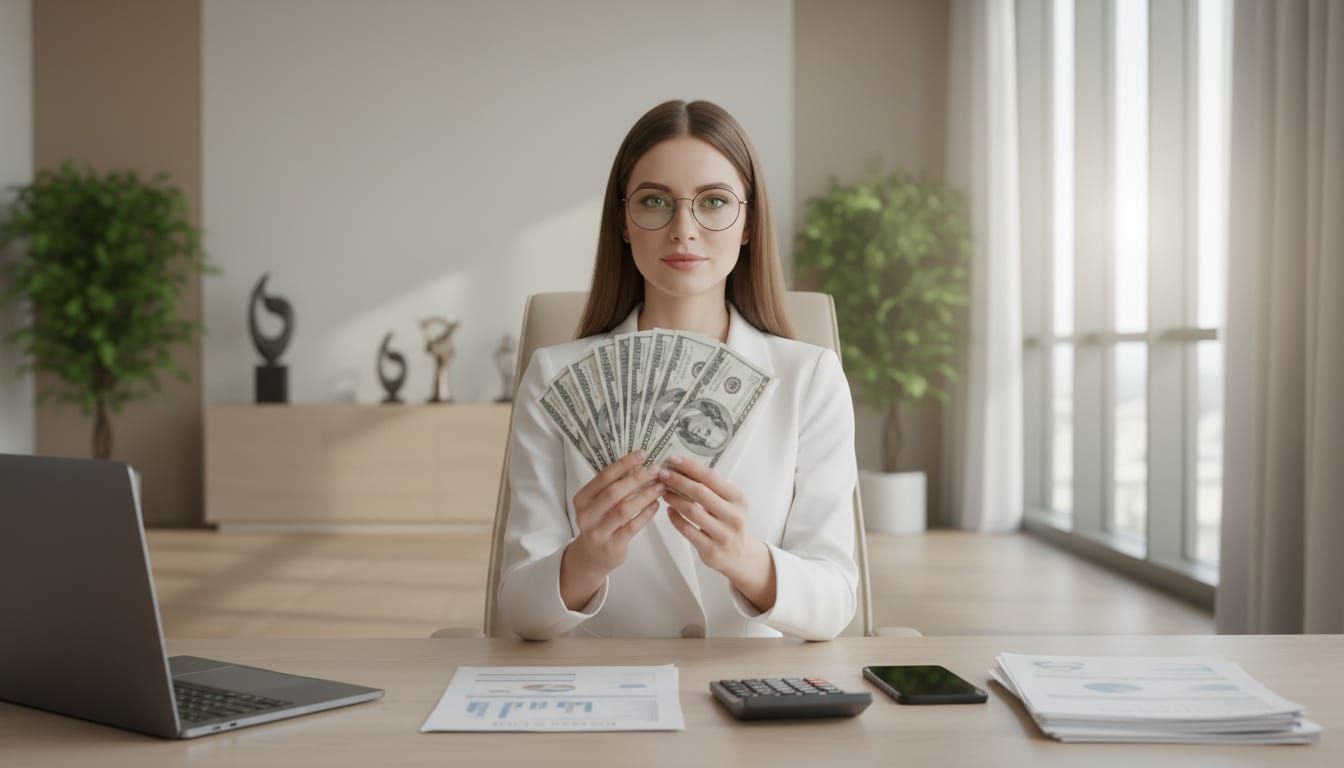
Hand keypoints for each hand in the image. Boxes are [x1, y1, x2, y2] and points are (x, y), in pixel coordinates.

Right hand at [559, 450, 665, 609]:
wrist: (592, 556)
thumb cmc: (600, 523)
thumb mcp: (598, 504)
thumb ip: (613, 486)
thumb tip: (639, 463)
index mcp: (582, 498)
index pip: (604, 476)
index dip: (624, 464)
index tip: (643, 454)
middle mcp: (586, 514)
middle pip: (615, 491)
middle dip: (638, 478)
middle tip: (656, 469)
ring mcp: (597, 532)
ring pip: (625, 509)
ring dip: (645, 495)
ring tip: (660, 486)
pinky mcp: (611, 546)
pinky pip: (632, 527)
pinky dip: (646, 514)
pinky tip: (656, 505)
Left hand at [659, 455, 775, 611]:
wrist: (739, 555)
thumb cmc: (728, 522)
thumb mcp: (729, 502)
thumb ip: (711, 488)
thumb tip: (681, 467)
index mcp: (738, 499)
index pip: (711, 477)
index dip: (690, 467)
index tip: (673, 459)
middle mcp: (733, 516)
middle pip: (700, 492)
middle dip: (678, 481)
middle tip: (662, 474)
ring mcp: (723, 534)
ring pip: (692, 511)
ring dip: (674, 498)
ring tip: (663, 491)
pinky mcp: (711, 549)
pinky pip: (687, 530)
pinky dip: (675, 518)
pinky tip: (668, 510)